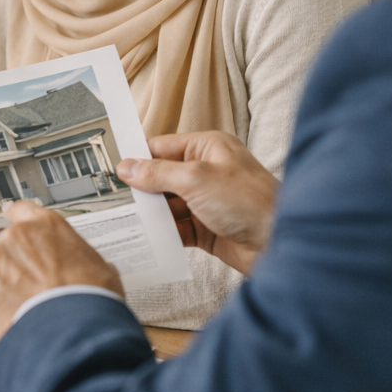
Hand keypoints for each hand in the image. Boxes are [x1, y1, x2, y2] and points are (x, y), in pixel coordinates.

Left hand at [0, 201, 122, 339]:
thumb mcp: (100, 270)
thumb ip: (83, 261)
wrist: (71, 329)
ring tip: (23, 308)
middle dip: (14, 266)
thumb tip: (90, 269)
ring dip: (1, 287)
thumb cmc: (89, 299)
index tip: (10, 216)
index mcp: (47, 226)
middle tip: (29, 289)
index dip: (16, 216)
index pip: (24, 210)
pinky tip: (9, 316)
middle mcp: (17, 236)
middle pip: (6, 246)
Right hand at [117, 131, 277, 274]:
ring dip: (150, 214)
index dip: (137, 158)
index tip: (111, 170)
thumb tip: (128, 167)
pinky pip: (176, 229)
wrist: (281, 243)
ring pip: (167, 206)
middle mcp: (206, 172)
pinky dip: (162, 234)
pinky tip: (145, 239)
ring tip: (123, 221)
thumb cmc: (250, 201)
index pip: (162, 148)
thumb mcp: (196, 179)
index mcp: (206, 149)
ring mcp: (206, 202)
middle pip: (161, 178)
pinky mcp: (207, 229)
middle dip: (140, 189)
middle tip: (110, 199)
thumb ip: (158, 173)